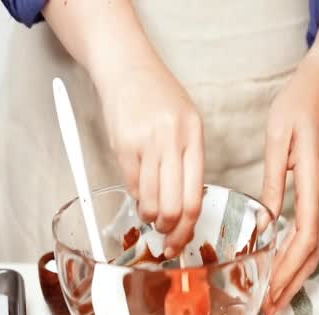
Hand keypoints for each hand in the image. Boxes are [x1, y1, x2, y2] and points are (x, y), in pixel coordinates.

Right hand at [96, 58, 203, 257]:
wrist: (126, 69)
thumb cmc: (157, 97)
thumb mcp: (186, 123)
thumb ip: (187, 161)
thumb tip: (184, 206)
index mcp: (193, 137)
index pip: (195, 197)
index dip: (188, 228)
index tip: (181, 241)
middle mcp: (172, 141)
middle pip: (174, 207)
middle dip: (169, 231)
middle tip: (165, 236)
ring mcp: (147, 144)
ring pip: (151, 202)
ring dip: (150, 217)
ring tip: (151, 214)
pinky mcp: (123, 147)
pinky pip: (132, 188)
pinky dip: (137, 198)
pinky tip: (140, 193)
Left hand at [261, 54, 318, 314]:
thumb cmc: (297, 109)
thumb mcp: (278, 139)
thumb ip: (273, 182)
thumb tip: (264, 221)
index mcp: (310, 184)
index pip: (302, 238)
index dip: (286, 270)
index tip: (270, 293)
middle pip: (310, 253)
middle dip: (290, 286)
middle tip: (271, 314)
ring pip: (311, 248)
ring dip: (293, 278)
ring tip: (275, 303)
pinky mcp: (313, 195)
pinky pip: (307, 236)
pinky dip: (294, 260)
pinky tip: (280, 271)